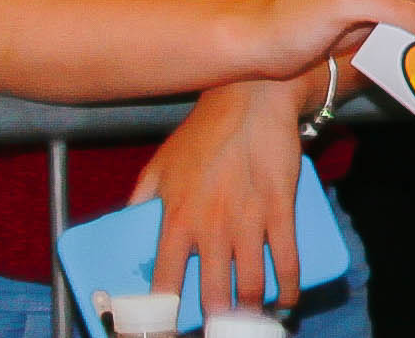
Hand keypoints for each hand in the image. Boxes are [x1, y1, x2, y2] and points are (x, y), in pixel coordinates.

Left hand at [135, 81, 302, 314]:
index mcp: (175, 221)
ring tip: (248, 319)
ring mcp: (249, 220)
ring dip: (251, 310)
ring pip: (251, 284)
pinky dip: (290, 286)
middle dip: (216, 322)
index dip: (161, 319)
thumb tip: (125, 227)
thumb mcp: (158, 166)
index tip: (162, 333)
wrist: (252, 100)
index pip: (164, 286)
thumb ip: (139, 201)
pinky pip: (288, 258)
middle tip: (218, 328)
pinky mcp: (281, 208)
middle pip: (214, 295)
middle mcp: (211, 228)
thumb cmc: (202, 132)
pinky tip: (286, 299)